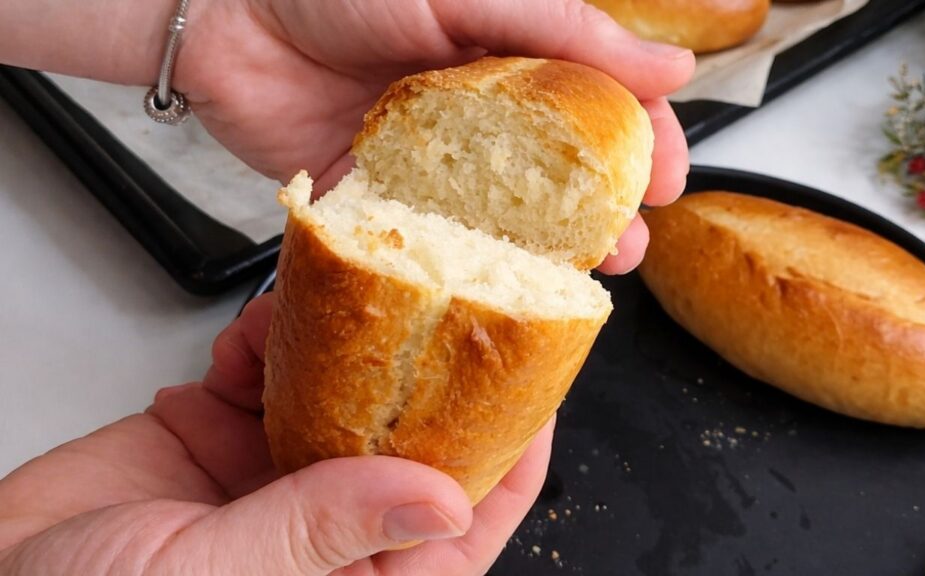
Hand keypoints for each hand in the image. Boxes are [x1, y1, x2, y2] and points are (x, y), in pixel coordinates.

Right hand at [0, 294, 553, 574]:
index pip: (463, 522)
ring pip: (338, 393)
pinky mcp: (218, 438)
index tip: (536, 384)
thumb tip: (438, 501)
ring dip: (338, 342)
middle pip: (407, 439)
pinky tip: (261, 327)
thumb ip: (325, 532)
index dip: (511, 453)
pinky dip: (266, 341)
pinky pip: (265, 375)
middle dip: (422, 369)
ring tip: (337, 300)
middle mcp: (324, 530)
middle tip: (444, 300)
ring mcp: (271, 479)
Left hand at [175, 0, 693, 273]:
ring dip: (550, 251)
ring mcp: (435, 165)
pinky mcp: (387, 203)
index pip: (602, 104)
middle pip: (563, 174)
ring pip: (509, 219)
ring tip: (581, 273)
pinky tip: (495, 283)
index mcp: (511, 59)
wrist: (227, 25)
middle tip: (626, 244)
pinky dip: (470, 267)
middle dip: (605, 212)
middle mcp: (480, 117)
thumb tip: (670, 65)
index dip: (643, 143)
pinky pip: (438, 243)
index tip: (667, 180)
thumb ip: (568, 30)